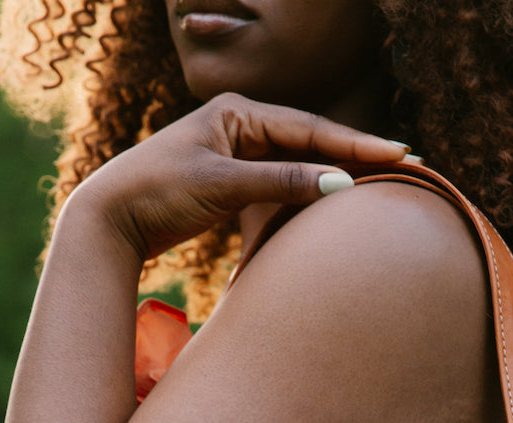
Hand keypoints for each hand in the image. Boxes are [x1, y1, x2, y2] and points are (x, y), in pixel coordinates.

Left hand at [68, 92, 408, 260]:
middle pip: (310, 143)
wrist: (109, 219)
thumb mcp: (223, 187)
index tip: (399, 155)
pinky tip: (330, 206)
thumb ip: (280, 183)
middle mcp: (240, 127)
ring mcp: (235, 154)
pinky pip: (279, 188)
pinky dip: (304, 198)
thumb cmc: (158, 194)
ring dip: (332, 178)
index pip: (312, 128)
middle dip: (355, 156)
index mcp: (239, 113)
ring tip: (378, 186)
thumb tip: (338, 184)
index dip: (357, 145)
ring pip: (297, 166)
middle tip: (404, 165)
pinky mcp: (229, 184)